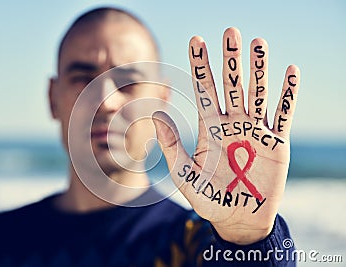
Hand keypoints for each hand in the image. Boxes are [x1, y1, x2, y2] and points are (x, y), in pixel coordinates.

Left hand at [152, 27, 299, 244]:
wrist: (237, 218)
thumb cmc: (209, 198)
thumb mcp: (184, 173)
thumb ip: (171, 144)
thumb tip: (156, 113)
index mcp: (211, 127)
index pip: (205, 89)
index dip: (201, 66)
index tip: (196, 41)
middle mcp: (233, 123)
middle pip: (232, 85)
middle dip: (230, 59)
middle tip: (230, 31)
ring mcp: (255, 130)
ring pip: (257, 93)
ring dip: (258, 69)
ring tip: (258, 43)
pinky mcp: (277, 143)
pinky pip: (283, 114)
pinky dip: (287, 95)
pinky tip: (289, 72)